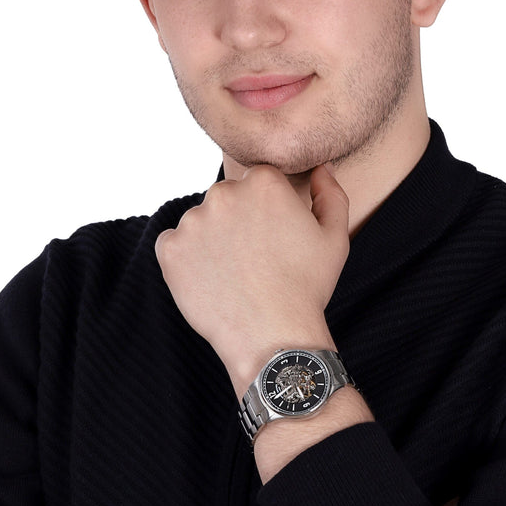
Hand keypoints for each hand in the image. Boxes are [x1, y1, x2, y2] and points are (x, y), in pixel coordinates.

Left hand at [155, 164, 349, 393]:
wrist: (272, 336)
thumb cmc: (307, 288)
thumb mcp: (334, 237)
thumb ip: (331, 194)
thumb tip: (322, 169)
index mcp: (264, 182)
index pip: (258, 182)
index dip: (267, 211)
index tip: (272, 238)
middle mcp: (224, 193)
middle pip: (227, 198)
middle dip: (238, 221)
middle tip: (254, 259)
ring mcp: (193, 220)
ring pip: (201, 222)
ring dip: (212, 240)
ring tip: (234, 274)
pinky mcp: (170, 248)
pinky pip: (175, 245)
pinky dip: (188, 260)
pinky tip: (211, 281)